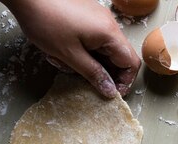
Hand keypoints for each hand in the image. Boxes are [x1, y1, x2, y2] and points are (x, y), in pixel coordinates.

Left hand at [2, 0, 140, 97]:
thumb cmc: (46, 22)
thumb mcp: (70, 55)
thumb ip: (93, 74)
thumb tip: (110, 91)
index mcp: (109, 34)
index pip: (131, 63)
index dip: (124, 81)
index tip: (110, 93)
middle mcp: (108, 24)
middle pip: (118, 57)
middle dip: (103, 72)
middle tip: (84, 81)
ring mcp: (98, 19)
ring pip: (103, 50)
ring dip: (89, 63)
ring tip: (66, 64)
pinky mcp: (87, 16)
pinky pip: (93, 40)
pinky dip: (83, 51)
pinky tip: (64, 53)